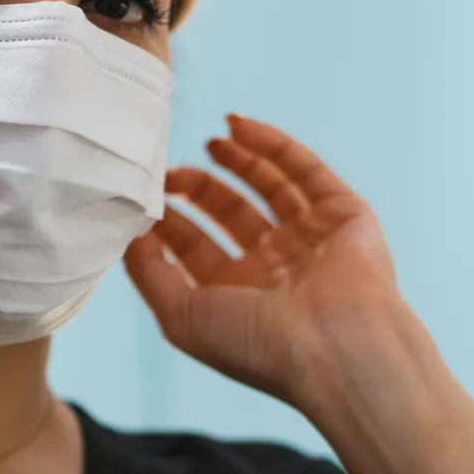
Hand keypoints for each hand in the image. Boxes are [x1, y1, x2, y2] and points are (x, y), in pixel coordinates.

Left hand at [124, 114, 411, 410]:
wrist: (333, 347)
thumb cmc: (254, 343)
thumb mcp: (180, 316)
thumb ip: (149, 275)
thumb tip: (130, 236)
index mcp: (238, 298)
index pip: (196, 248)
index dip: (169, 221)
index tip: (144, 195)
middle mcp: (275, 269)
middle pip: (231, 215)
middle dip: (200, 189)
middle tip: (172, 170)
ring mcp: (310, 239)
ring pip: (271, 187)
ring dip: (239, 160)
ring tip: (210, 140)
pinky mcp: (343, 214)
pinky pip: (305, 170)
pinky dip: (273, 145)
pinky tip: (240, 125)